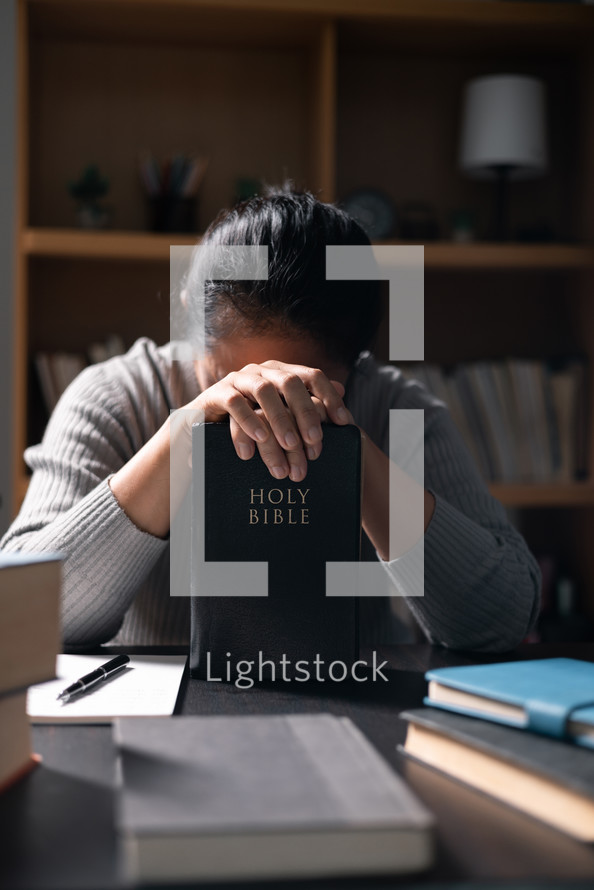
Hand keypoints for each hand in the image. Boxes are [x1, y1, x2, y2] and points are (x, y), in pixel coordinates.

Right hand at [194, 360, 352, 481]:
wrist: (202, 425)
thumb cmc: (248, 421)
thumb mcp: (280, 413)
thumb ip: (307, 401)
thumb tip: (341, 389)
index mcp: (281, 374)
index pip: (312, 376)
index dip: (329, 397)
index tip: (343, 422)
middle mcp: (262, 371)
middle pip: (290, 382)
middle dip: (305, 412)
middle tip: (315, 442)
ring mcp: (238, 379)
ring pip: (264, 392)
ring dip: (279, 420)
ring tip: (289, 447)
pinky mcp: (217, 393)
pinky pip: (235, 403)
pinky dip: (248, 422)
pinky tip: (259, 440)